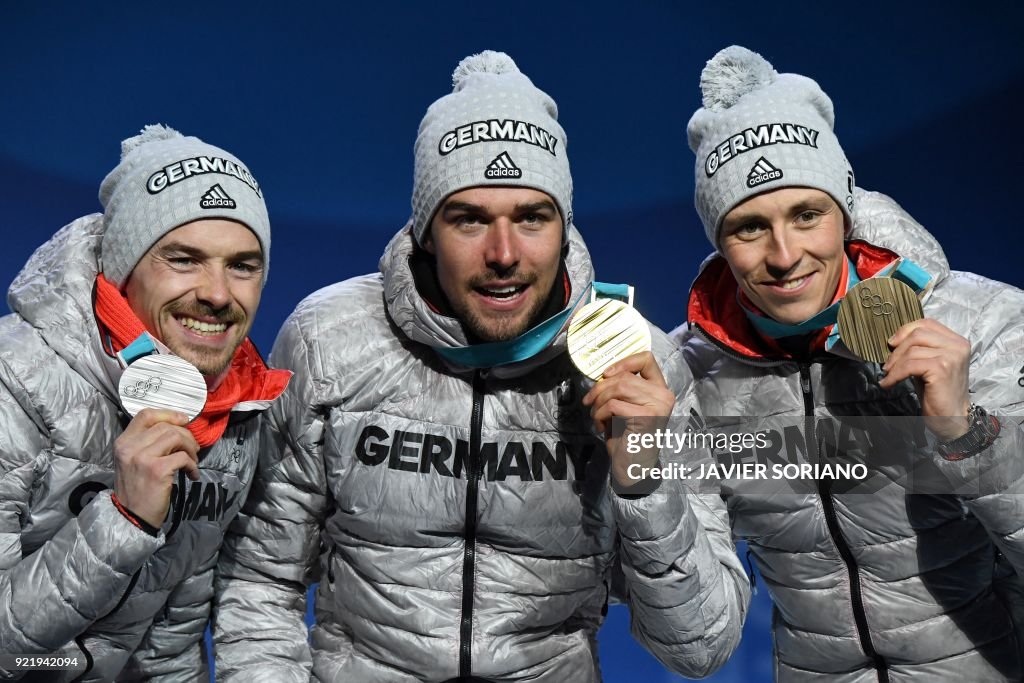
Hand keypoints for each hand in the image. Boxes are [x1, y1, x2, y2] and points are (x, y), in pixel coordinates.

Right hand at [113, 408, 199, 527]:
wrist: (131, 516)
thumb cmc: (136, 488)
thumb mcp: (133, 461)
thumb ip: (147, 443)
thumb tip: (177, 428)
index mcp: (123, 442)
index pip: (145, 415)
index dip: (168, 414)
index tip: (184, 420)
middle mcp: (130, 447)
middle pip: (166, 426)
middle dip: (186, 435)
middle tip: (193, 449)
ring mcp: (142, 458)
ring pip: (176, 437)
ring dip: (191, 448)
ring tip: (193, 461)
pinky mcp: (157, 470)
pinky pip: (183, 458)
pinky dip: (192, 466)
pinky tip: (192, 475)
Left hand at [582, 351, 674, 487]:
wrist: (632, 467)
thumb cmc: (626, 437)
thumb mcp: (624, 406)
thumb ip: (621, 388)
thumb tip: (603, 375)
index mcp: (659, 389)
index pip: (646, 359)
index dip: (623, 362)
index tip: (605, 374)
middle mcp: (664, 395)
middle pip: (625, 376)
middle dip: (600, 388)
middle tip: (589, 402)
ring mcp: (658, 406)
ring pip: (619, 388)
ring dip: (599, 402)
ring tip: (596, 416)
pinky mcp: (647, 417)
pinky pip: (614, 405)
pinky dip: (600, 414)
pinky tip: (602, 427)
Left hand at [879, 318, 970, 440]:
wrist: (951, 418)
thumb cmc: (937, 391)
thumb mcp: (929, 363)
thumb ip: (919, 348)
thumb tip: (893, 340)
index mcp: (956, 341)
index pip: (927, 323)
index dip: (905, 331)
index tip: (891, 344)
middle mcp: (958, 346)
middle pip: (917, 333)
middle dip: (897, 349)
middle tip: (887, 365)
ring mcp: (951, 356)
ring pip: (911, 350)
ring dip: (894, 364)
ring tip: (888, 376)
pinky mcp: (942, 369)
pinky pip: (909, 365)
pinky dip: (895, 375)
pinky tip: (888, 384)